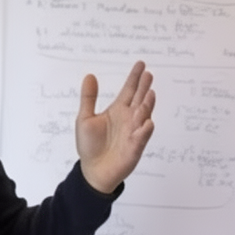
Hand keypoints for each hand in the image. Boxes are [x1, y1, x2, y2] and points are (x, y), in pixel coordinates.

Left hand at [76, 60, 156, 193]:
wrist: (93, 170)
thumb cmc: (90, 145)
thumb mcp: (84, 118)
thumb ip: (89, 98)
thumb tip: (90, 75)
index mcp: (118, 110)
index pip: (129, 90)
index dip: (135, 78)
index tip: (141, 64)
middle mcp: (129, 119)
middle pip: (139, 99)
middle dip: (144, 88)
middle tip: (148, 75)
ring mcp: (134, 132)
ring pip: (143, 116)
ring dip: (147, 106)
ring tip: (149, 94)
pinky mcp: (135, 147)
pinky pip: (142, 137)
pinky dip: (145, 130)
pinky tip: (147, 122)